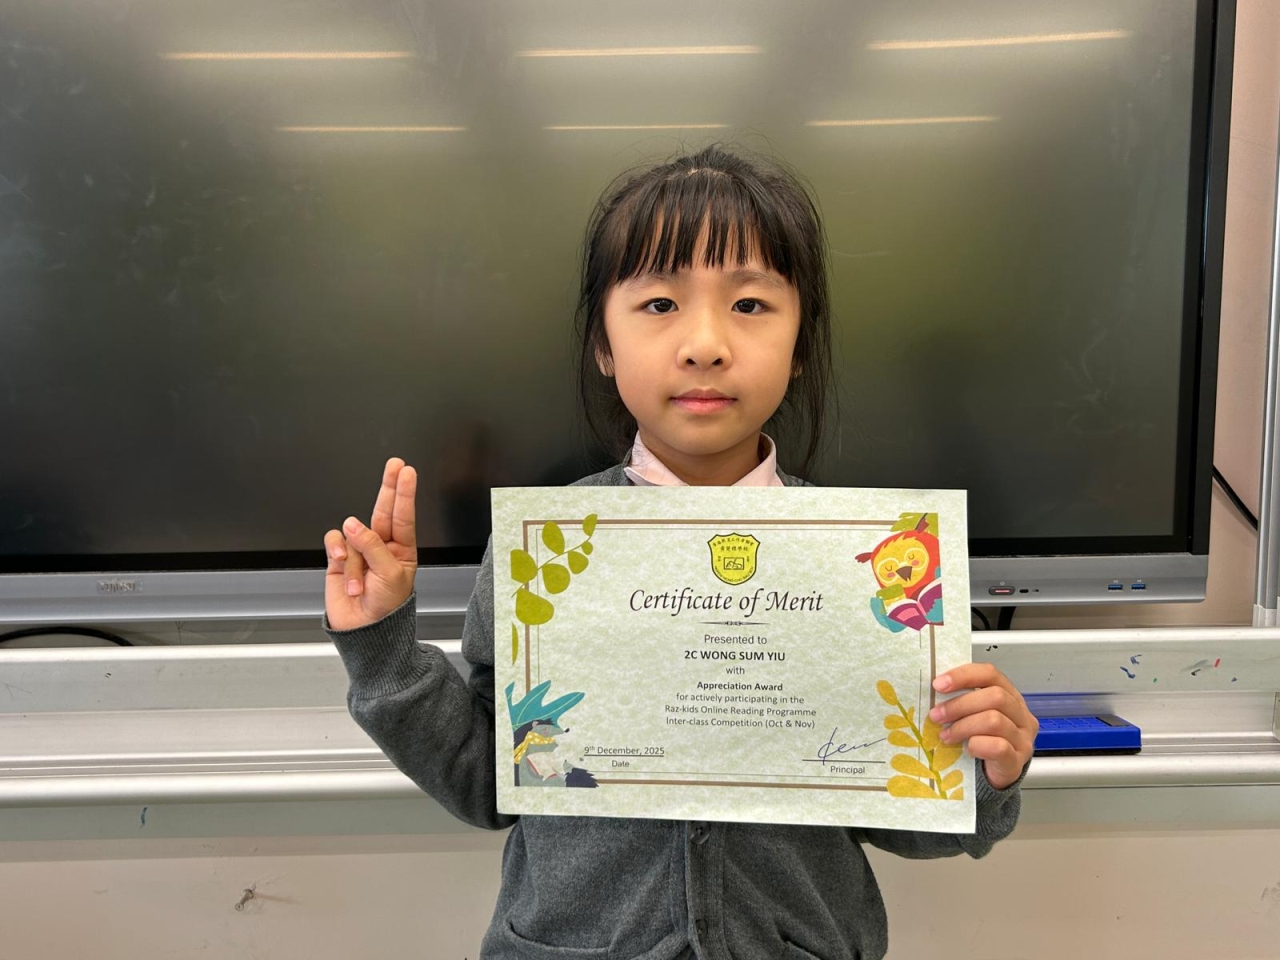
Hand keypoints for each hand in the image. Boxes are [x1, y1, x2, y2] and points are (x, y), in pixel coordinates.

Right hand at [323, 457, 417, 631]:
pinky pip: (335, 541)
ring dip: (355, 554)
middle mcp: (381, 546)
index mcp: (402, 550)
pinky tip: (341, 565)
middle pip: (383, 510)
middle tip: (395, 466)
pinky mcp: (338, 558)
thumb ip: (373, 547)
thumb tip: (353, 525)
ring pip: (354, 532)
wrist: (364, 631)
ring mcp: (359, 551)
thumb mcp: (390, 575)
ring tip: (359, 577)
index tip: (406, 472)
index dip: (404, 493)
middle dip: (389, 487)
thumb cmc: (386, 607)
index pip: (403, 515)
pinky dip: (337, 551)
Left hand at [928, 664, 1036, 790]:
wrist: (993, 774)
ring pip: (994, 720)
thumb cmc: (981, 740)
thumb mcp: (973, 715)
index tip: (938, 684)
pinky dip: (977, 745)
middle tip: (936, 715)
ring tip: (945, 735)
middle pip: (995, 696)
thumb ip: (962, 700)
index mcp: (1010, 696)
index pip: (990, 674)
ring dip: (962, 726)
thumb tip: (935, 690)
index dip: (963, 676)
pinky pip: (999, 747)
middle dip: (959, 704)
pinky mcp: (1017, 760)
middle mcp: (1021, 714)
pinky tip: (967, 749)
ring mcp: (1022, 738)